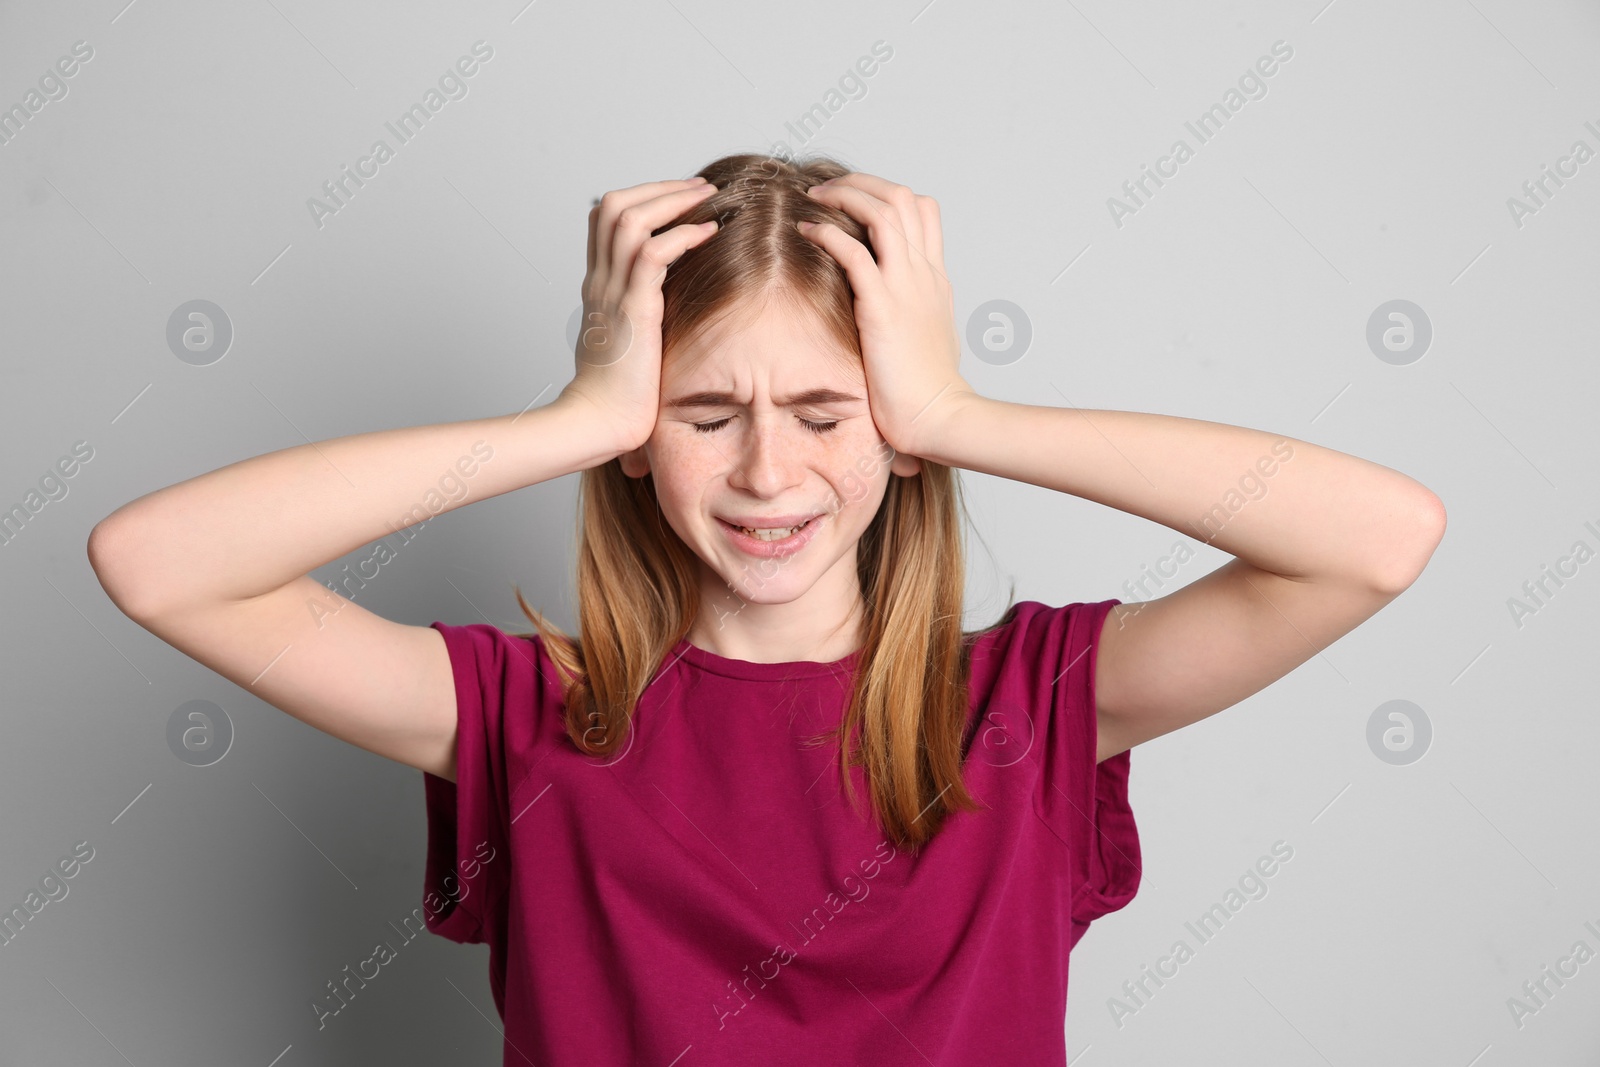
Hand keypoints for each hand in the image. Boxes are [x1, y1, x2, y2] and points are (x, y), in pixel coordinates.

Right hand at [557, 176, 719, 455]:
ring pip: (629, 218)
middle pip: (614, 206)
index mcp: (599, 288)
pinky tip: (708, 233)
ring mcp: (611, 292)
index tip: (681, 200)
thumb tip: (674, 312)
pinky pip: (652, 254)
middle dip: (659, 188)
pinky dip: (682, 235)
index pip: (606, 221)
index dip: (642, 199)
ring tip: (707, 197)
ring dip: (671, 200)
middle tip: (699, 187)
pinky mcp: (631, 309)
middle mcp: (600, 282)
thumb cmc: (619, 398)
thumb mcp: (633, 345)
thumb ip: (646, 319)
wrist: (599, 424)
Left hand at [796, 172, 976, 457]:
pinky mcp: (883, 309)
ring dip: (845, 196)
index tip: (855, 201)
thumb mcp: (929, 337)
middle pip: (902, 198)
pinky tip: (807, 232)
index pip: (924, 211)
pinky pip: (855, 254)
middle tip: (827, 188)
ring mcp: (907, 288)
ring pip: (883, 212)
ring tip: (814, 197)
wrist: (939, 417)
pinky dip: (829, 234)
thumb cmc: (929, 390)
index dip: (888, 194)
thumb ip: (915, 312)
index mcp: (936, 279)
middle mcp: (924, 274)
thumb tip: (898, 312)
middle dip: (862, 183)